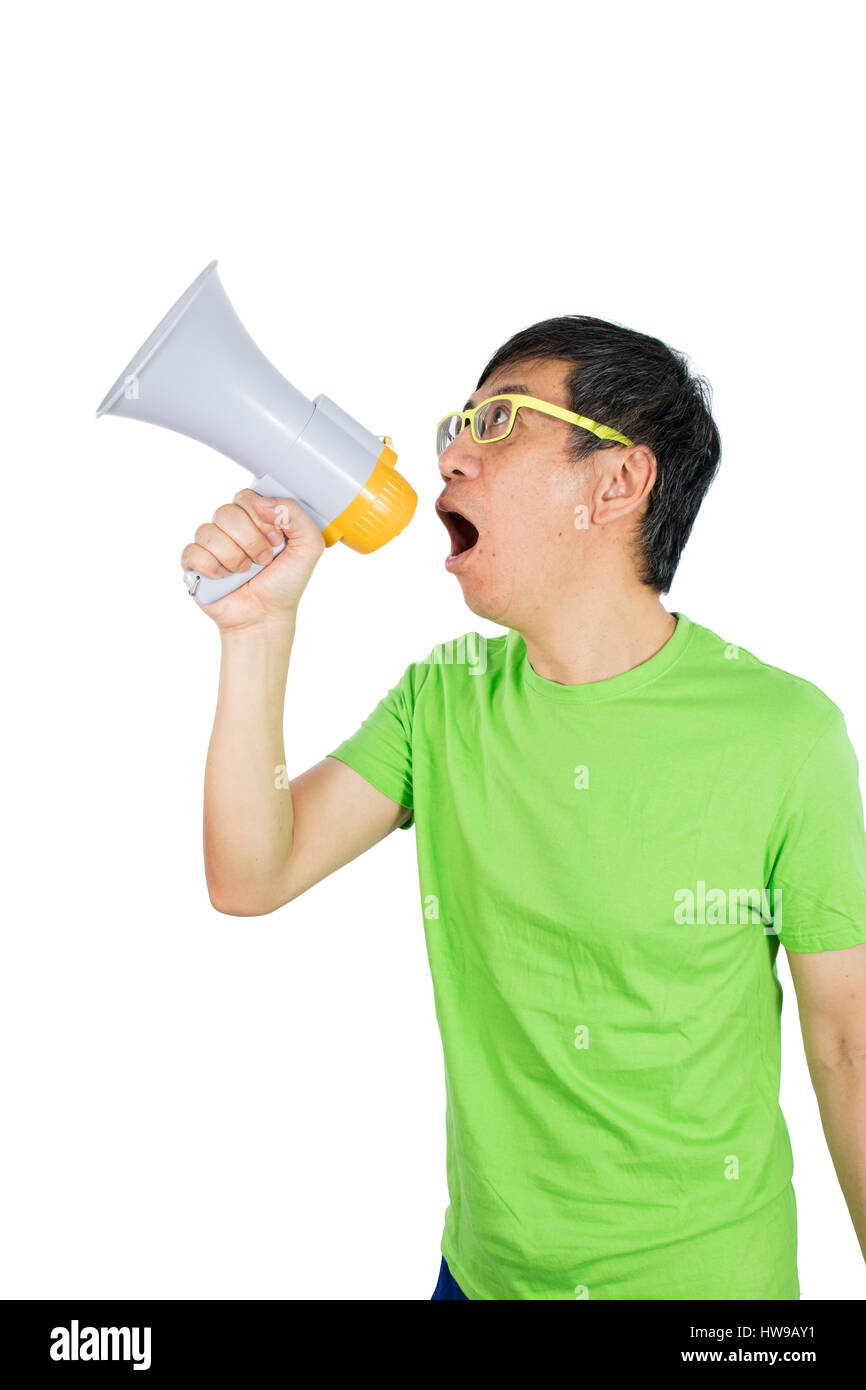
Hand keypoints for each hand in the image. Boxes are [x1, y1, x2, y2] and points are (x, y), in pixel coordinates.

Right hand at [180, 490, 325, 630]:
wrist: (267, 616)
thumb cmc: (285, 582)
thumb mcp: (309, 546)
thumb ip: (295, 515)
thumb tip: (261, 502)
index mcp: (255, 518)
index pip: (246, 497)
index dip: (261, 517)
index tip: (276, 540)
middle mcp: (231, 528)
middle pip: (226, 512)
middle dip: (250, 540)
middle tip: (264, 560)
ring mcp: (211, 545)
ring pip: (208, 532)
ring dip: (233, 556)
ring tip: (245, 571)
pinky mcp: (195, 563)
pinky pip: (192, 552)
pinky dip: (211, 566)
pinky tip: (224, 577)